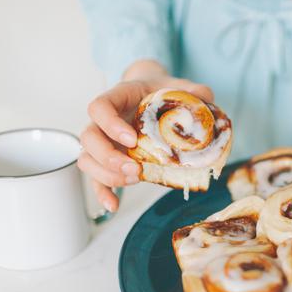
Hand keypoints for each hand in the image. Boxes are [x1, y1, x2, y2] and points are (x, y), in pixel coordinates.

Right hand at [78, 60, 213, 210]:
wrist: (153, 95)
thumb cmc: (162, 92)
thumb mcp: (178, 86)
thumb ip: (192, 89)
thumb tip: (204, 96)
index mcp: (118, 97)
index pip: (98, 107)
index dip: (110, 124)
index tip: (132, 139)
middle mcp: (104, 121)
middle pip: (88, 137)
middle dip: (108, 157)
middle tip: (135, 168)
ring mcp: (104, 141)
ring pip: (87, 159)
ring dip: (107, 175)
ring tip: (135, 180)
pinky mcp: (109, 160)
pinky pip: (97, 178)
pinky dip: (103, 193)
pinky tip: (113, 205)